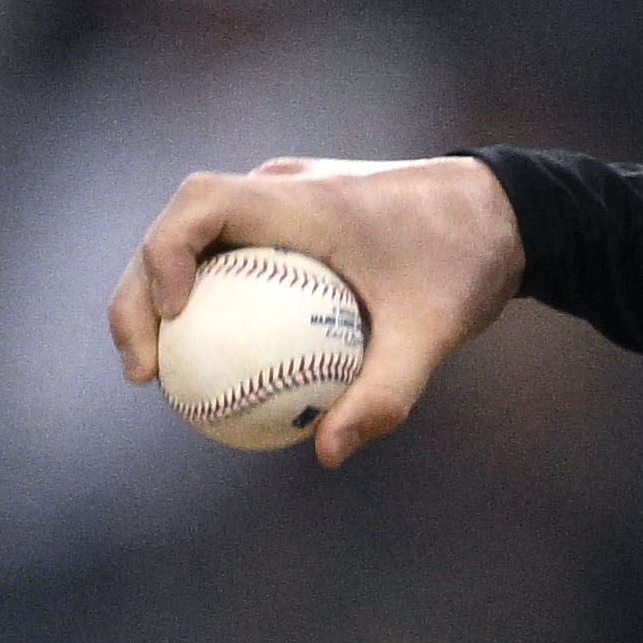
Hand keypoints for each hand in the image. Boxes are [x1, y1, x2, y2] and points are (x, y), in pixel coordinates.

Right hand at [104, 151, 526, 470]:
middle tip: (141, 372)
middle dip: (139, 292)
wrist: (504, 213)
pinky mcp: (289, 218)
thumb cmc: (469, 263)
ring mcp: (280, 199)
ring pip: (197, 240)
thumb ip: (384, 394)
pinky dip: (210, 301)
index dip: (164, 252)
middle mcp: (279, 187)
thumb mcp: (435, 335)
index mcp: (302, 197)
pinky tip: (212, 371)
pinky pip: (233, 257)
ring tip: (159, 376)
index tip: (171, 317)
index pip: (203, 203)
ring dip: (163, 297)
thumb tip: (325, 454)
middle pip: (178, 225)